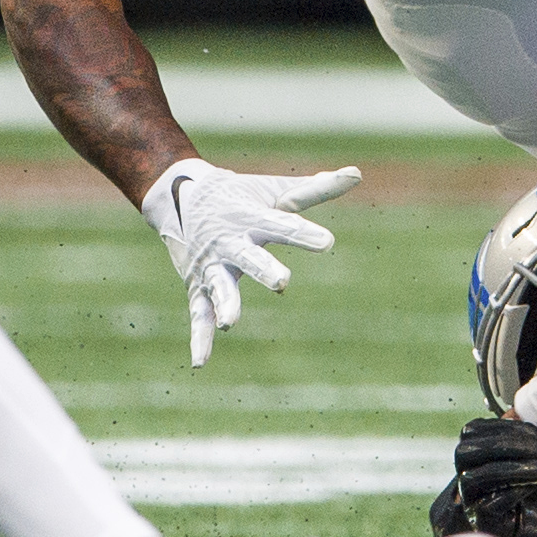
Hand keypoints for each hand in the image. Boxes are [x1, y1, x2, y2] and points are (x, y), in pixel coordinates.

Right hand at [140, 158, 358, 366]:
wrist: (179, 194)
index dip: (304, 234)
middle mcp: (231, 242)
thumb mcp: (276, 190)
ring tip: (231, 323)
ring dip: (225, 302)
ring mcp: (213, 265)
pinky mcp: (198, 285)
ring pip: (219, 285)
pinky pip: (199, 314)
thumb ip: (316, 189)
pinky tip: (201, 362)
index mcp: (253, 217)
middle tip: (282, 282)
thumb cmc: (241, 195)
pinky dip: (200, 338)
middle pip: (249, 257)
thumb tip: (357, 173)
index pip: (282, 225)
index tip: (327, 243)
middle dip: (263, 269)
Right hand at [431, 417, 536, 536]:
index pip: (472, 433)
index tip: (535, 434)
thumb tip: (508, 418)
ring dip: (508, 468)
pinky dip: (513, 490)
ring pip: (470, 478)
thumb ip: (529, 438)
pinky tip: (532, 487)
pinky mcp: (486, 526)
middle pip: (463, 452)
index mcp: (486, 457)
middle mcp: (476, 478)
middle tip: (536, 451)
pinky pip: (485, 505)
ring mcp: (477, 503)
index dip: (501, 427)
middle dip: (501, 444)